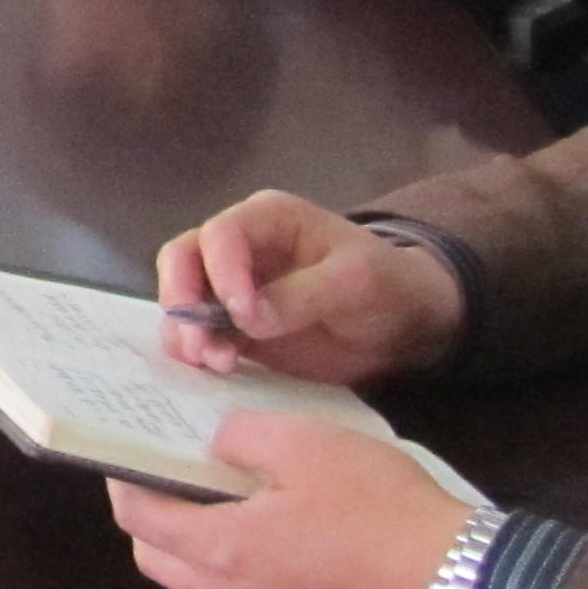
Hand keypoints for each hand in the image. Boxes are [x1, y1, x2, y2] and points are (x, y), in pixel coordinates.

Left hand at [110, 413, 478, 588]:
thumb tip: (213, 445)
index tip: (127, 447)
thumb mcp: (302, 443)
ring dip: (188, 537)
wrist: (450, 573)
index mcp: (221, 550)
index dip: (124, 481)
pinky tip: (259, 516)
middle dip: (148, 514)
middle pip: (157, 558)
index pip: (139, 521)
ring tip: (214, 486)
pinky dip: (226, 555)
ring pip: (195, 579)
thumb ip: (240, 436)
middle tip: (168, 466)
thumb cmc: (373, 503)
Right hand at [154, 190, 465, 385]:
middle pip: (183, 260)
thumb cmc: (387, 285)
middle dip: (182, 300)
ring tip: (212, 362)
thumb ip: (301, 295)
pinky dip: (196, 353)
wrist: (405, 326)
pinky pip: (199, 335)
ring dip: (186, 332)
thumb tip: (246, 320)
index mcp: (268, 219)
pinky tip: (216, 369)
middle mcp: (240, 248)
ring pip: (183, 300)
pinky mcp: (235, 328)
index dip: (221, 271)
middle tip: (197, 343)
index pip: (221, 234)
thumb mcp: (356, 281)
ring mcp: (233, 289)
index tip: (244, 315)